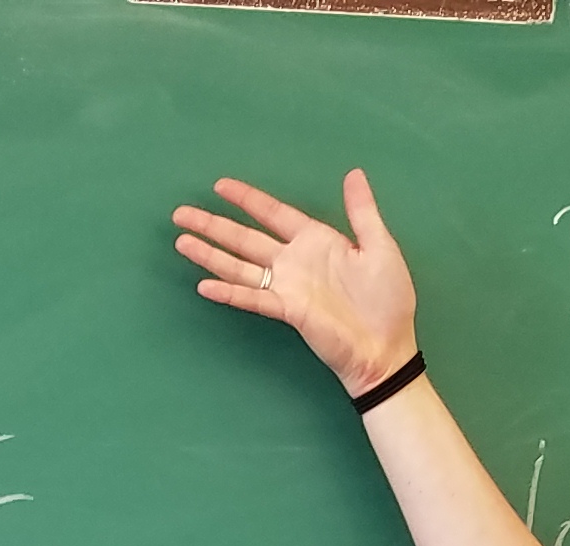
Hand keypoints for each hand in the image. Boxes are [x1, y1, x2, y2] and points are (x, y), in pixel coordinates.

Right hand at [172, 170, 420, 396]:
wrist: (387, 347)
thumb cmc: (387, 300)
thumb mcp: (380, 246)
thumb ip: (362, 211)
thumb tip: (354, 174)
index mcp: (316, 240)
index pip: (273, 213)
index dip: (247, 199)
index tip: (220, 186)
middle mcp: (294, 261)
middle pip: (245, 237)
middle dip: (213, 225)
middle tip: (181, 213)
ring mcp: (287, 286)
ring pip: (240, 265)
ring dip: (210, 254)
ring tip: (181, 242)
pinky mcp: (287, 311)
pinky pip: (253, 298)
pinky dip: (229, 292)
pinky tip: (205, 285)